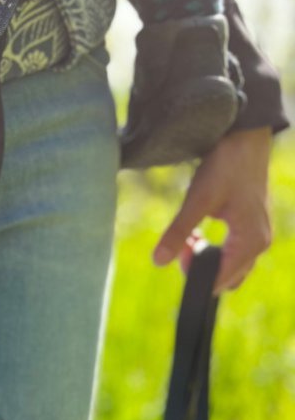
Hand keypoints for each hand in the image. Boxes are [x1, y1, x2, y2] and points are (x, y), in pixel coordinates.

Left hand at [152, 127, 273, 293]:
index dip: (193, 273)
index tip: (180, 249)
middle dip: (200, 267)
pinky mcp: (254, 227)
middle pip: (227, 278)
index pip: (219, 280)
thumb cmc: (226, 166)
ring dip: (207, 258)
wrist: (245, 138)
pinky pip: (235, 253)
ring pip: (231, 266)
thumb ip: (178, 233)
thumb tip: (158, 261)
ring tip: (190, 236)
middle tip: (184, 242)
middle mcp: (261, 243)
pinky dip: (216, 250)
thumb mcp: (197, 200)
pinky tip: (199, 232)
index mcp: (251, 241)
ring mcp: (260, 235)